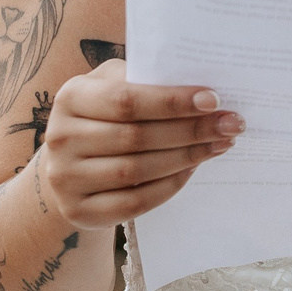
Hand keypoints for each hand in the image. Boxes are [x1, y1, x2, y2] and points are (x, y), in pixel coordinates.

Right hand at [36, 58, 238, 230]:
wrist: (68, 165)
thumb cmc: (102, 115)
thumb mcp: (112, 85)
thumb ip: (144, 79)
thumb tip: (201, 89)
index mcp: (71, 97)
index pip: (126, 100)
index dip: (172, 101)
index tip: (213, 99)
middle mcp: (61, 138)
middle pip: (136, 137)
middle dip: (191, 131)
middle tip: (230, 125)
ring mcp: (66, 178)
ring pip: (138, 171)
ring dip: (187, 158)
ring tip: (219, 145)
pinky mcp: (79, 211)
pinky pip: (134, 202)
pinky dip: (169, 186)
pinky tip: (192, 170)